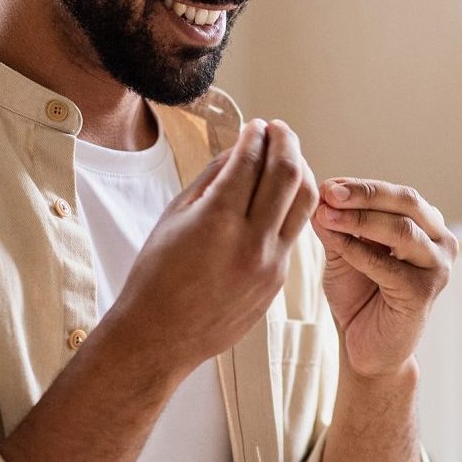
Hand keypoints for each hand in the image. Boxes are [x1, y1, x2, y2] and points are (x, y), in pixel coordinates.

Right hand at [105, 119, 318, 371]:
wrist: (160, 337)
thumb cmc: (156, 275)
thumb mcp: (174, 217)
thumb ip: (211, 179)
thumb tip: (240, 149)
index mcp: (217, 222)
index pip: (250, 162)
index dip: (255, 136)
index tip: (256, 125)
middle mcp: (251, 242)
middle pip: (288, 175)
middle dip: (286, 143)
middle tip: (279, 130)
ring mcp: (270, 264)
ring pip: (304, 204)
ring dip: (301, 172)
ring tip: (289, 157)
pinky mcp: (278, 281)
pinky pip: (294, 232)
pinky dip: (291, 207)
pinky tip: (281, 196)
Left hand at [311, 178, 454, 378]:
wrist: (365, 347)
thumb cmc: (358, 296)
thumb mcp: (342, 251)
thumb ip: (336, 225)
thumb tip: (323, 194)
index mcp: (427, 226)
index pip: (396, 194)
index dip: (361, 186)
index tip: (328, 184)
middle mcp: (440, 242)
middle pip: (407, 202)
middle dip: (365, 195)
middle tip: (330, 192)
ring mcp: (438, 267)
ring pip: (402, 230)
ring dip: (360, 219)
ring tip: (327, 215)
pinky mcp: (424, 292)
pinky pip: (387, 265)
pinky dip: (357, 250)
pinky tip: (334, 242)